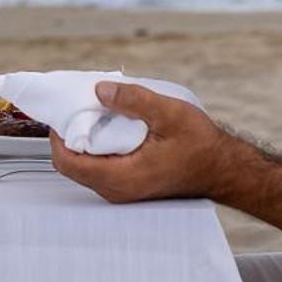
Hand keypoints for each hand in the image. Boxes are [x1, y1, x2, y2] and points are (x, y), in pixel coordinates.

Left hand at [49, 82, 232, 203]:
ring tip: (94, 115)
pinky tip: (108, 128)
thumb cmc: (201, 147)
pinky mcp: (129, 186)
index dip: (57, 136)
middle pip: (72, 166)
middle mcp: (118, 190)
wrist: (224, 169)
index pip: (68, 162)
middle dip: (68, 136)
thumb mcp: (169, 114)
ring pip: (85, 168)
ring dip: (82, 142)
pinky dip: (96, 148)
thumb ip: (132, 100)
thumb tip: (99, 90)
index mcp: (122, 177)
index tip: (63, 113)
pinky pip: (99, 169)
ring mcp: (123, 191)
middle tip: (78, 109)